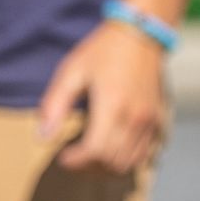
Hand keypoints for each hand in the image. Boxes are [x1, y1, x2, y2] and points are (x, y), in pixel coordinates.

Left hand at [37, 21, 167, 174]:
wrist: (141, 34)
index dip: (76, 161)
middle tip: (74, 156)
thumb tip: (42, 138)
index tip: (63, 157)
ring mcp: (149, 121)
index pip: (95, 151)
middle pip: (112, 162)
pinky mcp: (158, 120)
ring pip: (129, 163)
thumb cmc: (102, 51)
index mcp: (112, 106)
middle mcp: (135, 118)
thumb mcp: (71, 72)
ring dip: (107, 166)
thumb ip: (55, 106)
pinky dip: (125, 159)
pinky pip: (144, 154)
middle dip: (89, 166)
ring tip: (90, 155)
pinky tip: (111, 147)